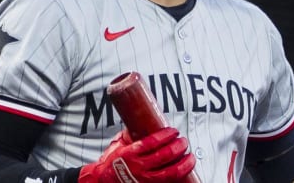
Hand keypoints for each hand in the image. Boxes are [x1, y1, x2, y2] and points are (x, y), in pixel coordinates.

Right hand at [79, 127, 195, 182]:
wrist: (103, 181)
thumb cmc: (112, 162)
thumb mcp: (119, 145)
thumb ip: (131, 134)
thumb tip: (142, 118)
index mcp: (131, 153)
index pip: (152, 142)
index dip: (166, 135)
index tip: (174, 131)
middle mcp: (139, 166)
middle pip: (165, 155)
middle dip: (179, 146)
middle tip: (184, 141)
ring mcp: (145, 178)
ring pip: (170, 172)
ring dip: (184, 163)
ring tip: (190, 156)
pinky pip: (168, 181)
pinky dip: (180, 174)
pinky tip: (186, 168)